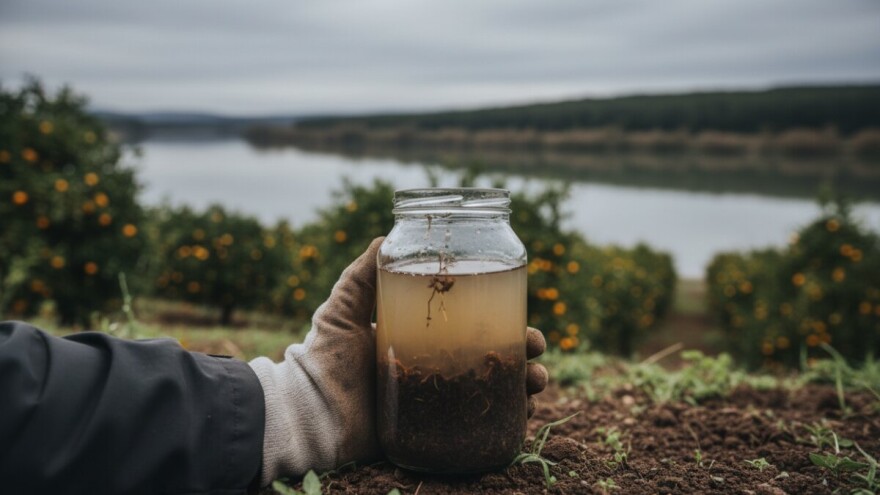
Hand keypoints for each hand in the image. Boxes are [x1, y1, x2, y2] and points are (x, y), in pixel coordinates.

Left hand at [249, 238, 548, 484]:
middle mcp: (437, 367)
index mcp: (423, 337)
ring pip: (497, 389)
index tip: (520, 309)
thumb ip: (361, 273)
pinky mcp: (436, 429)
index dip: (500, 316)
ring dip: (526, 382)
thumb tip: (383, 234)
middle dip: (523, 349)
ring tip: (536, 381)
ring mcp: (440, 400)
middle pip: (494, 355)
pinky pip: (481, 423)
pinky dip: (510, 418)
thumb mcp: (344, 306)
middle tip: (535, 344)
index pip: (471, 322)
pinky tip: (525, 410)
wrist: (311, 410)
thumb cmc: (326, 356)